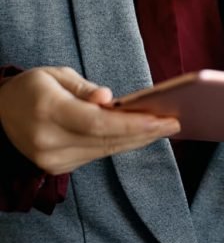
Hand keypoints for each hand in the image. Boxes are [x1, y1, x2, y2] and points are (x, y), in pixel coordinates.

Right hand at [0, 67, 179, 173]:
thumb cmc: (30, 88)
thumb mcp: (54, 74)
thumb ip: (83, 88)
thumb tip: (108, 99)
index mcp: (48, 112)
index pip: (98, 123)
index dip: (132, 123)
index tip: (162, 119)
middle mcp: (49, 141)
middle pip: (106, 140)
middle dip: (144, 132)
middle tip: (175, 122)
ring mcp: (51, 159)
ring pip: (105, 150)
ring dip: (137, 140)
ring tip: (165, 127)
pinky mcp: (56, 167)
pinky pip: (96, 155)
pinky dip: (120, 144)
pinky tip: (141, 135)